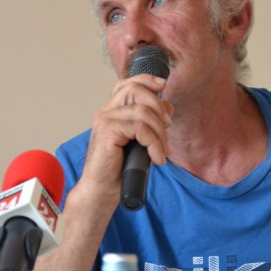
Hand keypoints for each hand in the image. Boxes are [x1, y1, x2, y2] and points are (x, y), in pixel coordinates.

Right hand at [80, 73, 172, 203]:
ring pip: (142, 111)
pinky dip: (154, 143)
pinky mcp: (108, 132)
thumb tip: (168, 108)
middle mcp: (106, 112)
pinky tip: (156, 158)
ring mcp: (105, 120)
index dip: (146, 80)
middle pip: (135, 90)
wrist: (102, 189)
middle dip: (158, 108)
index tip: (163, 85)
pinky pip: (140, 128)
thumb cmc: (119, 169)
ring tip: (161, 151)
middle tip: (166, 129)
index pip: (127, 84)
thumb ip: (150, 123)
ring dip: (159, 132)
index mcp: (112, 111)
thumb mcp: (139, 141)